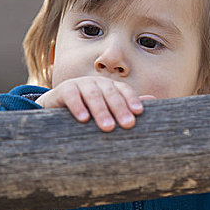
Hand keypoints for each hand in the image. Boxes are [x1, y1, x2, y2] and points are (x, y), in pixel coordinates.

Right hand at [35, 76, 152, 131]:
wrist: (56, 107)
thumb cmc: (88, 110)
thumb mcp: (107, 108)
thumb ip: (126, 104)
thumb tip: (153, 100)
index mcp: (110, 87)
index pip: (124, 90)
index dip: (131, 100)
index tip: (138, 112)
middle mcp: (97, 83)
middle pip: (110, 93)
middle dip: (120, 108)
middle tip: (128, 124)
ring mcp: (80, 84)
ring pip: (93, 95)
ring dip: (101, 110)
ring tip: (108, 126)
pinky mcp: (64, 90)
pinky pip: (72, 97)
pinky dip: (78, 107)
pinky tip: (83, 119)